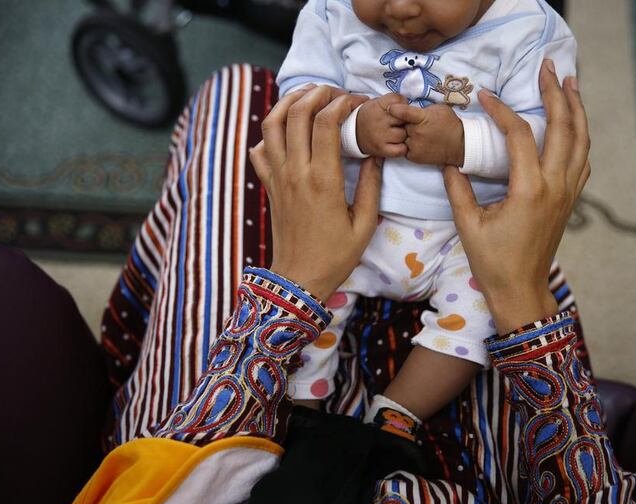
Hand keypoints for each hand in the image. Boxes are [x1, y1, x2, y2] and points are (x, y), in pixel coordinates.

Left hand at [248, 85, 382, 300]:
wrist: (299, 279)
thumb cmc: (336, 256)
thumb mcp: (364, 223)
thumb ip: (370, 185)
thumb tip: (376, 153)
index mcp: (323, 180)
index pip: (326, 122)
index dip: (341, 103)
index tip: (356, 101)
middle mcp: (296, 172)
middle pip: (296, 113)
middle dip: (316, 93)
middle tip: (333, 91)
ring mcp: (277, 177)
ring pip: (271, 124)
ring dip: (288, 103)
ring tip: (307, 96)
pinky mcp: (268, 185)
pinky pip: (259, 150)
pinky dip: (269, 134)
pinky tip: (286, 132)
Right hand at [356, 93, 408, 157]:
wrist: (354, 133)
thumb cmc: (371, 116)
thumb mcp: (377, 102)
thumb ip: (393, 101)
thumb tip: (409, 106)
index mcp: (377, 106)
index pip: (399, 100)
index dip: (402, 104)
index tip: (398, 109)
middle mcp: (378, 120)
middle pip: (404, 118)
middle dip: (404, 120)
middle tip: (398, 123)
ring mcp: (380, 136)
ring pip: (403, 134)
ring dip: (403, 135)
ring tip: (396, 133)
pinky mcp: (381, 149)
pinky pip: (400, 149)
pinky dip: (402, 148)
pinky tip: (397, 144)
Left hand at [387, 103, 464, 166]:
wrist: (459, 145)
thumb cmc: (449, 124)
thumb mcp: (438, 109)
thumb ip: (422, 108)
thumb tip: (409, 107)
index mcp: (422, 118)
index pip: (402, 112)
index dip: (395, 109)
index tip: (391, 108)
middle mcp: (416, 132)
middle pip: (399, 125)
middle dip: (403, 123)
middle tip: (412, 123)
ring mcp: (414, 146)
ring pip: (401, 138)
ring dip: (405, 135)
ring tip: (416, 133)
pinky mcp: (414, 156)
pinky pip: (403, 148)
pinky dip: (407, 145)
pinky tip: (417, 142)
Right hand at [443, 60, 590, 333]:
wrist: (522, 291)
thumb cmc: (493, 262)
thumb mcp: (468, 225)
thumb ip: (458, 189)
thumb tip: (449, 162)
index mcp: (529, 189)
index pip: (521, 135)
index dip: (502, 110)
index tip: (485, 95)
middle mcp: (555, 185)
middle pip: (564, 127)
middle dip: (556, 92)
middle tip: (548, 67)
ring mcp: (567, 192)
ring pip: (581, 141)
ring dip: (576, 109)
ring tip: (570, 82)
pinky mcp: (570, 200)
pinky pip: (582, 160)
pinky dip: (580, 136)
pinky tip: (573, 125)